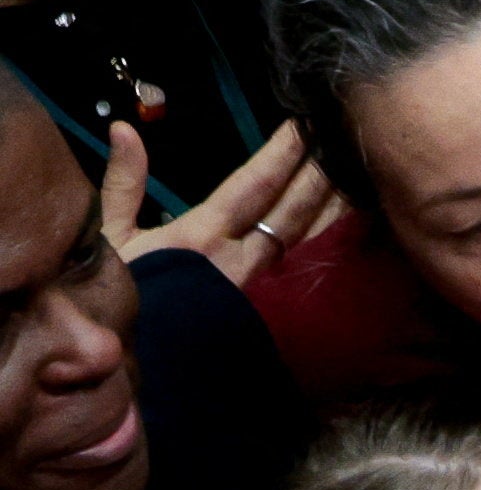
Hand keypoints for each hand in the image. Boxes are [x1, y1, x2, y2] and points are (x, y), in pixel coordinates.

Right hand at [104, 119, 337, 287]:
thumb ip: (124, 182)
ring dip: (333, 205)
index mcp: (202, 237)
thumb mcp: (111, 237)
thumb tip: (124, 130)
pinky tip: (353, 225)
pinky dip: (332, 241)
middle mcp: (241, 259)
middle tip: (345, 140)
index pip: (254, 185)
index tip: (304, 126)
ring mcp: (263, 286)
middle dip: (319, 173)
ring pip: (309, 238)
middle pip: (293, 209)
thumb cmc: (124, 297)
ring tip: (359, 175)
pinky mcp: (275, 308)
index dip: (282, 154)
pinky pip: (310, 266)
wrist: (144, 363)